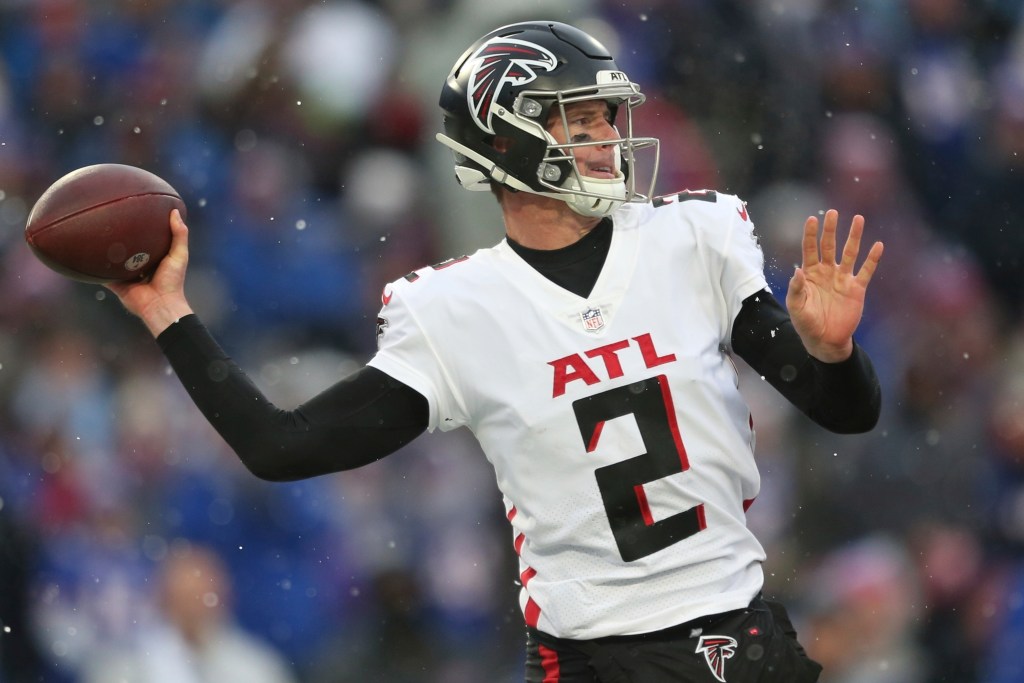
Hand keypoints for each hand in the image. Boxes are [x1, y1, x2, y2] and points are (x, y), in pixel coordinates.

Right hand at [106, 209, 193, 336]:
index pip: (145, 239)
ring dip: (106, 250)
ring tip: (95, 231)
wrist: (159, 304)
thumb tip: (174, 211)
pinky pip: (102, 273)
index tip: (133, 211)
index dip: (141, 227)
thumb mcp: (179, 255)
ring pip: (113, 259)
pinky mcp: (114, 282)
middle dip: (120, 237)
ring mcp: (125, 274)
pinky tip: (86, 251)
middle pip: (127, 248)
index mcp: (153, 258)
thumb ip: (179, 235)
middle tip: (110, 219)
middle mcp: (138, 264)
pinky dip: (95, 265)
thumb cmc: (171, 280)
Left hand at [785, 209, 883, 361]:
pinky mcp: (857, 288)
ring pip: (849, 253)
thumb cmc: (807, 323)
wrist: (826, 341)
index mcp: (810, 274)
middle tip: (834, 213)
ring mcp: (842, 279)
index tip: (812, 219)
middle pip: (829, 246)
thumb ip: (796, 289)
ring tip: (859, 219)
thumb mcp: (796, 307)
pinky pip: (866, 271)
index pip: (809, 249)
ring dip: (854, 237)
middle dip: (831, 229)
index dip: (811, 234)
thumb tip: (797, 270)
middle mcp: (827, 272)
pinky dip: (872, 259)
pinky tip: (877, 245)